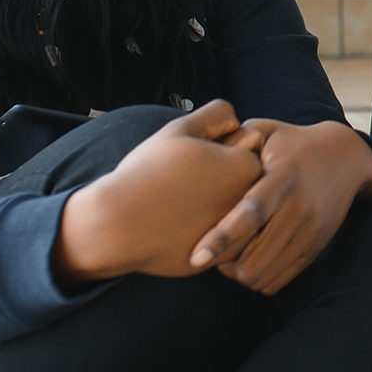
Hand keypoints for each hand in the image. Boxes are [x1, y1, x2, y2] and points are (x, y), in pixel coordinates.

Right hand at [55, 100, 264, 285]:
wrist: (118, 226)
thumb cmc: (147, 173)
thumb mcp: (181, 129)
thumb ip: (216, 114)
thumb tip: (236, 121)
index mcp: (247, 166)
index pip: (246, 145)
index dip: (217, 147)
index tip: (192, 160)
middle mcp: (253, 202)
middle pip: (243, 178)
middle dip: (221, 176)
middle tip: (184, 184)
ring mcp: (242, 233)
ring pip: (234, 207)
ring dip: (217, 204)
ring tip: (181, 204)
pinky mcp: (226, 257)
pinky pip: (223, 235)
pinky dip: (208, 230)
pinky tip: (181, 225)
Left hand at [188, 118, 371, 295]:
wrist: (345, 158)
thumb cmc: (292, 143)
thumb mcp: (266, 130)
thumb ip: (233, 140)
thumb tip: (199, 154)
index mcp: (282, 178)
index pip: (252, 213)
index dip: (222, 237)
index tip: (196, 257)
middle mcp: (299, 209)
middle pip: (255, 259)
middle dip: (224, 266)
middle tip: (208, 255)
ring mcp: (310, 232)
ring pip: (264, 275)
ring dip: (239, 275)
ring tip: (227, 260)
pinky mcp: (315, 247)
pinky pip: (279, 281)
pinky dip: (258, 280)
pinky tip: (248, 262)